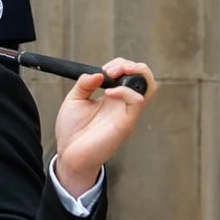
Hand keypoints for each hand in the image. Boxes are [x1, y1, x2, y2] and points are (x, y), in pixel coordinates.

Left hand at [53, 59, 155, 196]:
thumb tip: (97, 73)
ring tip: (116, 74)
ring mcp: (127, 113)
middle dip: (133, 65)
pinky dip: (125, 91)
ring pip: (150, 87)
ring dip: (137, 73)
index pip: (130, 74)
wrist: (69, 155)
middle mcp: (123, 104)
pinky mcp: (126, 123)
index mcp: (113, 97)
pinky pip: (137, 102)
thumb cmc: (73, 131)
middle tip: (111, 70)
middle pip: (145, 78)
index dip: (121, 65)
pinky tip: (109, 93)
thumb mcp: (74, 100)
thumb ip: (84, 84)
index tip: (104, 69)